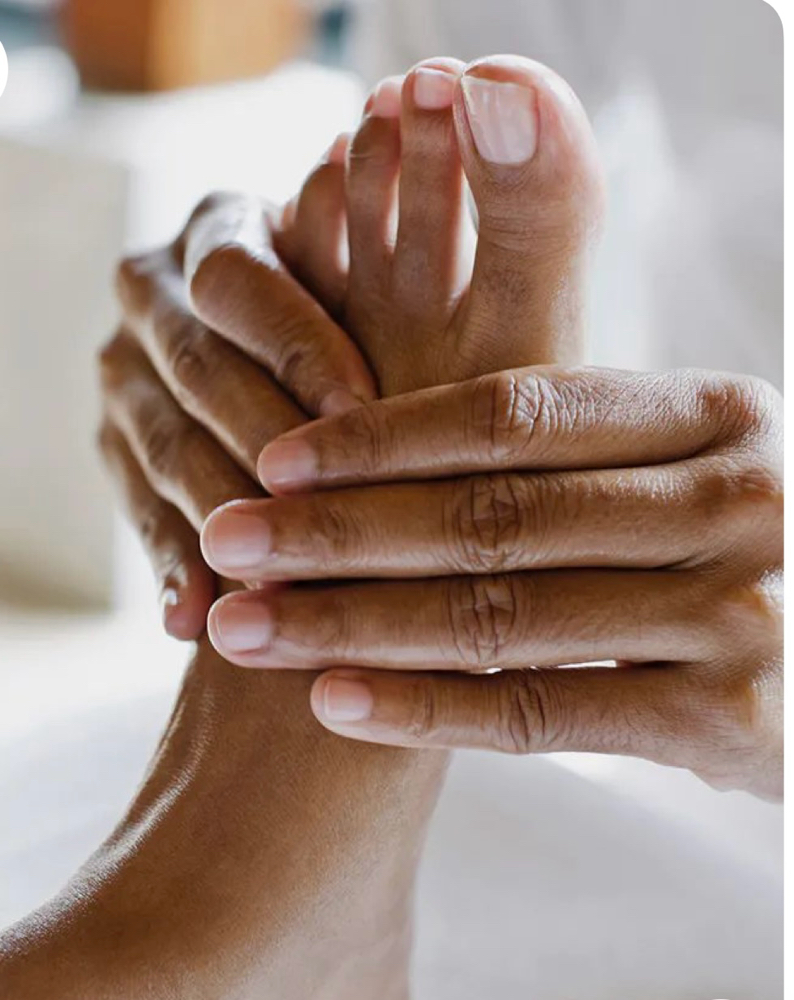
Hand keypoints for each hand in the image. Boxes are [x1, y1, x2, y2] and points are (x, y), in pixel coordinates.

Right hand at [99, 191, 374, 637]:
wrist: (313, 385)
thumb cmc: (386, 325)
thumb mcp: (398, 279)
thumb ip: (408, 259)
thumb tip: (441, 196)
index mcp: (223, 228)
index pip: (240, 277)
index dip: (299, 344)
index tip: (362, 410)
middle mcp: (157, 290)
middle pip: (197, 364)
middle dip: (260, 439)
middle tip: (317, 510)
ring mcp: (125, 371)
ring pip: (164, 443)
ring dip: (217, 515)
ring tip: (267, 582)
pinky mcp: (113, 446)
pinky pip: (137, 507)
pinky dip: (173, 560)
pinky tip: (196, 613)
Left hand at [202, 365, 783, 798]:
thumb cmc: (720, 545)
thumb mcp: (671, 465)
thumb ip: (567, 442)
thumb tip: (376, 420)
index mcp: (716, 411)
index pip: (515, 414)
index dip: (381, 435)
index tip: (272, 459)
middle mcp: (739, 497)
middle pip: (493, 514)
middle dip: (341, 531)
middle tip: (229, 541)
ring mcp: (742, 611)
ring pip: (504, 615)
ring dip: (355, 621)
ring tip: (247, 623)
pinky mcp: (731, 720)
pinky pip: (545, 713)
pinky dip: (429, 708)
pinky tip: (335, 701)